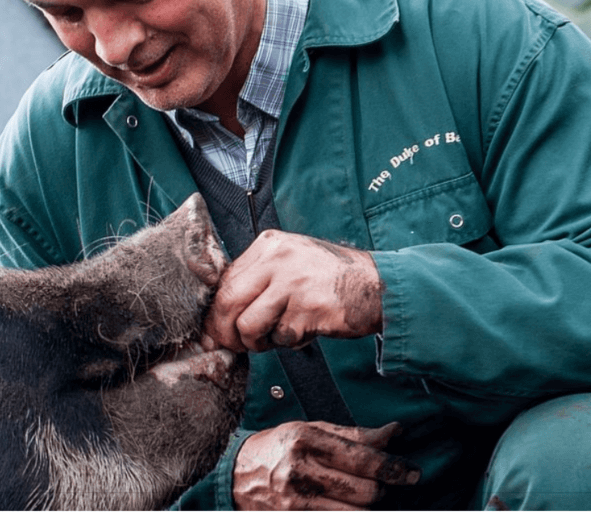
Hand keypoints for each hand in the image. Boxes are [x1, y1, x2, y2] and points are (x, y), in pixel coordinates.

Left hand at [203, 231, 383, 351]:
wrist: (377, 285)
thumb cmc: (329, 279)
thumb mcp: (289, 263)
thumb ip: (257, 281)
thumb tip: (218, 317)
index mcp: (268, 244)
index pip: (225, 280)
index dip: (215, 311)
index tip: (213, 331)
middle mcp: (278, 258)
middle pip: (228, 301)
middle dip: (224, 332)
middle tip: (231, 346)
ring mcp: (293, 282)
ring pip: (249, 325)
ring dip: (256, 342)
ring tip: (273, 339)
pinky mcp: (309, 308)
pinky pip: (281, 337)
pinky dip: (289, 343)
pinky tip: (304, 331)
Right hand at [233, 421, 419, 509]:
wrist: (234, 476)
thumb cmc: (276, 448)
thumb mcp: (309, 430)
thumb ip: (352, 435)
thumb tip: (394, 433)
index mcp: (304, 440)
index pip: (362, 458)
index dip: (393, 467)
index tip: (412, 471)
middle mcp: (299, 471)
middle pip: (365, 491)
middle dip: (384, 489)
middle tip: (390, 484)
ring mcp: (295, 502)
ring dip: (371, 506)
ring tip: (371, 496)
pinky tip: (355, 507)